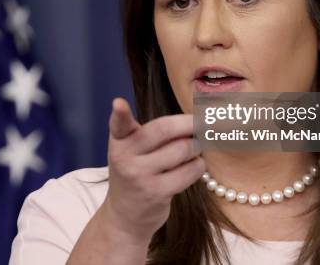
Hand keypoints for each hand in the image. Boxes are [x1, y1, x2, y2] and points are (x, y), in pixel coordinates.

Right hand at [100, 97, 204, 242]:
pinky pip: (190, 171)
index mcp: (119, 141)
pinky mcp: (157, 192)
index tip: (119, 103)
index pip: (118, 125)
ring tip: (193, 150)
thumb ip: (150, 134)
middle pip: (163, 130)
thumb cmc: (135, 173)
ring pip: (183, 149)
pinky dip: (198, 165)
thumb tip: (191, 122)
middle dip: (189, 123)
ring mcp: (140, 176)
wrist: (125, 217)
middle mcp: (125, 157)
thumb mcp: (131, 151)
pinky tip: (193, 167)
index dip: (119, 113)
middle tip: (201, 123)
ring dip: (196, 147)